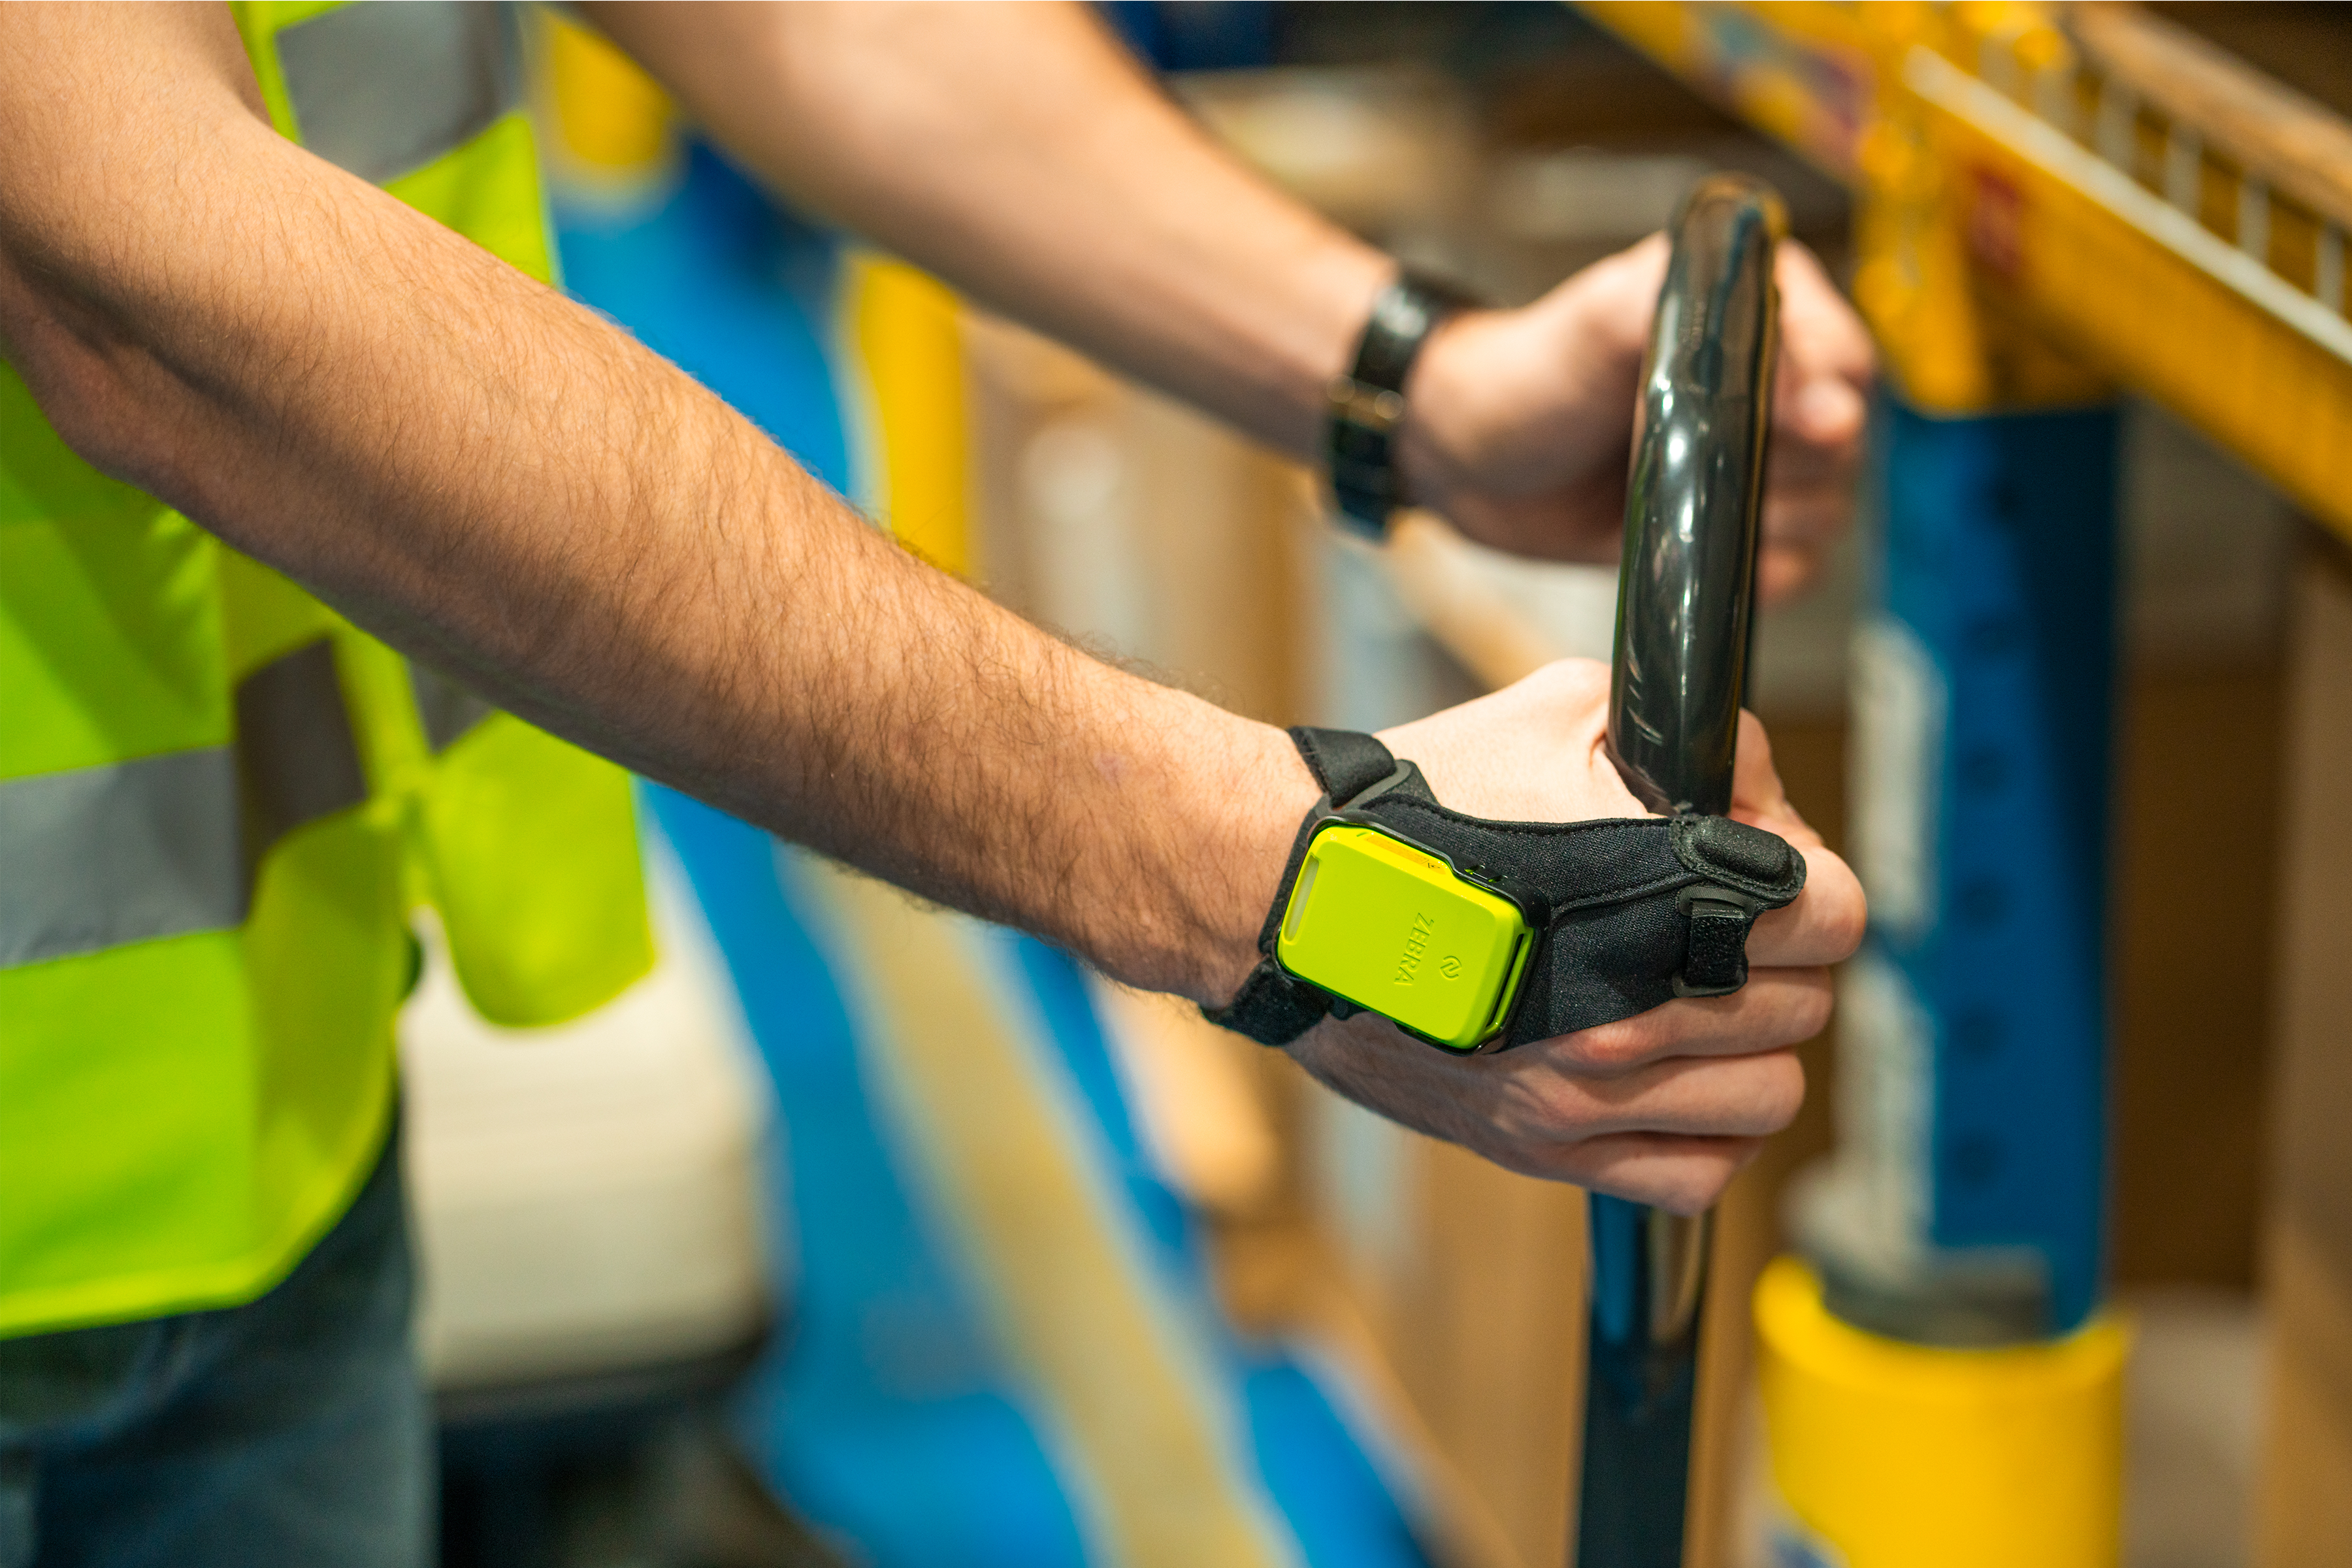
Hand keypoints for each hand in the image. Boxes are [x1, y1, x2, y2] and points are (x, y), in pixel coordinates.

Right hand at [1281, 659, 1865, 1212]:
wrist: (1289, 894)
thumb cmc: (1419, 800)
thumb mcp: (1564, 713)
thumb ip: (1697, 744)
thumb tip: (1768, 797)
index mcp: (1658, 894)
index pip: (1836, 915)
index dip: (1812, 884)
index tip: (1769, 874)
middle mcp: (1635, 1006)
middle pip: (1808, 1006)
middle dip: (1779, 961)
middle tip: (1720, 935)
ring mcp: (1587, 1089)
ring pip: (1768, 1099)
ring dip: (1749, 1052)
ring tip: (1695, 1011)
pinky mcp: (1541, 1146)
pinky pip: (1694, 1177)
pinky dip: (1706, 1137)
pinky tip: (1671, 1085)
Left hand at [1398, 235, 1873, 602]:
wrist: (1468, 456)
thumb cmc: (1527, 375)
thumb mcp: (1598, 318)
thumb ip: (1690, 309)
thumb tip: (1803, 380)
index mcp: (1760, 308)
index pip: (1844, 363)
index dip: (1820, 407)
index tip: (1783, 433)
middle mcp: (1777, 383)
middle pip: (1845, 447)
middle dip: (1780, 470)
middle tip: (1700, 466)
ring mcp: (1760, 460)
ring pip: (1827, 512)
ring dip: (1764, 523)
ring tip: (1685, 504)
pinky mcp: (1734, 527)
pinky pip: (1791, 569)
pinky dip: (1755, 572)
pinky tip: (1699, 555)